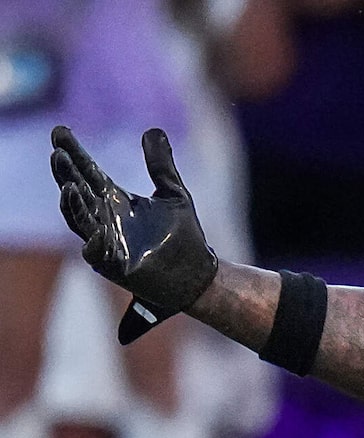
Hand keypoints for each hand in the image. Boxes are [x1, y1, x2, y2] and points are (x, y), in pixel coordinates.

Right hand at [49, 128, 219, 322]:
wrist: (198, 275)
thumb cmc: (184, 236)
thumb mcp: (174, 193)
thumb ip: (161, 165)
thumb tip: (153, 130)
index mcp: (115, 199)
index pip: (88, 171)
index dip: (74, 152)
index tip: (60, 131)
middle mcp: (104, 218)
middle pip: (77, 192)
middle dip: (66, 174)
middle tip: (58, 153)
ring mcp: (105, 241)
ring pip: (80, 220)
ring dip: (72, 205)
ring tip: (69, 186)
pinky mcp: (113, 265)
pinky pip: (96, 252)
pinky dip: (93, 241)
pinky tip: (95, 230)